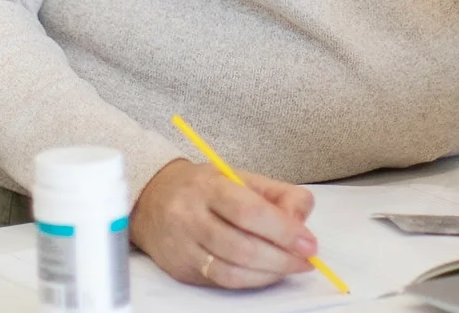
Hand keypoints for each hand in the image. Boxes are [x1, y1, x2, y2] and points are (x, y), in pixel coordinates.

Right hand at [131, 158, 317, 288]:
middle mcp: (190, 217)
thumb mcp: (240, 176)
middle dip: (282, 258)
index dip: (283, 230)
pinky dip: (251, 281)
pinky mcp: (180, 269)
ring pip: (231, 271)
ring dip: (269, 274)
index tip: (308, 242)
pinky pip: (221, 282)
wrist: (150, 199)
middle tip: (305, 260)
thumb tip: (301, 221)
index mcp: (208, 187)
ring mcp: (183, 247)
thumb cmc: (203, 187)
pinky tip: (266, 273)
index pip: (249, 211)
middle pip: (242, 247)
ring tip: (290, 267)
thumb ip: (277, 194)